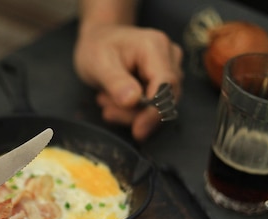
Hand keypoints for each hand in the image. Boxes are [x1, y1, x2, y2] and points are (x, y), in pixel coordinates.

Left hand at [74, 24, 182, 140]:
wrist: (99, 40)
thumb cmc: (97, 47)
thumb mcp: (98, 63)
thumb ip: (116, 82)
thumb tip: (133, 101)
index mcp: (155, 46)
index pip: (166, 84)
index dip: (155, 111)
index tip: (138, 130)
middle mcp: (170, 56)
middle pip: (165, 98)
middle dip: (136, 113)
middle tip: (107, 110)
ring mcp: (170, 69)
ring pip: (160, 105)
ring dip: (131, 112)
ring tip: (105, 100)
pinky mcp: (164, 81)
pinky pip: (155, 105)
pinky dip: (133, 110)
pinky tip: (113, 102)